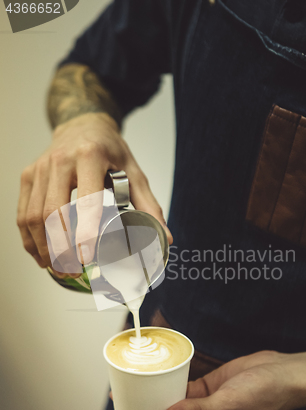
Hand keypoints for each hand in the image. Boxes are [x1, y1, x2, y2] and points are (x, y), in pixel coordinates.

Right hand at [17, 112, 172, 275]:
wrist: (83, 125)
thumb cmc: (110, 151)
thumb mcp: (134, 172)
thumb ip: (148, 205)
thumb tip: (165, 238)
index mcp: (91, 157)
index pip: (86, 202)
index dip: (85, 233)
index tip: (88, 258)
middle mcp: (61, 161)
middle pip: (53, 214)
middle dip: (61, 249)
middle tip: (73, 271)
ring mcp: (40, 169)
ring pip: (33, 217)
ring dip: (44, 248)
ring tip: (59, 268)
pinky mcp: (28, 176)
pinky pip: (23, 213)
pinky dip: (30, 239)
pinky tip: (42, 255)